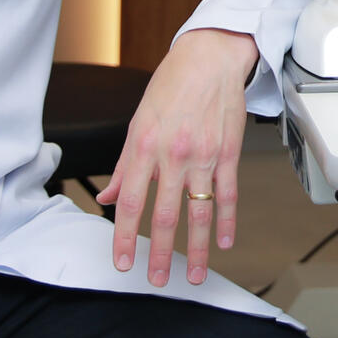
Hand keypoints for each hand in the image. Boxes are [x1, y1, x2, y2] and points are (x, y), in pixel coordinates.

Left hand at [96, 27, 258, 287]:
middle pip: (164, 215)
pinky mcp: (228, 154)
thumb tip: (109, 199)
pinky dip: (227, 222)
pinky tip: (224, 242)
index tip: (122, 263)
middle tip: (156, 280)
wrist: (209, 58)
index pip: (131, 202)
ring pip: (199, 213)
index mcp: (144, 146)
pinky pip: (228, 195)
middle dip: (159, 253)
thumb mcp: (138, 121)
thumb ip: (124, 165)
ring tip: (195, 274)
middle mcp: (173, 155)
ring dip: (197, 249)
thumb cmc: (171, 86)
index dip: (125, 237)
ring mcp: (203, 156)